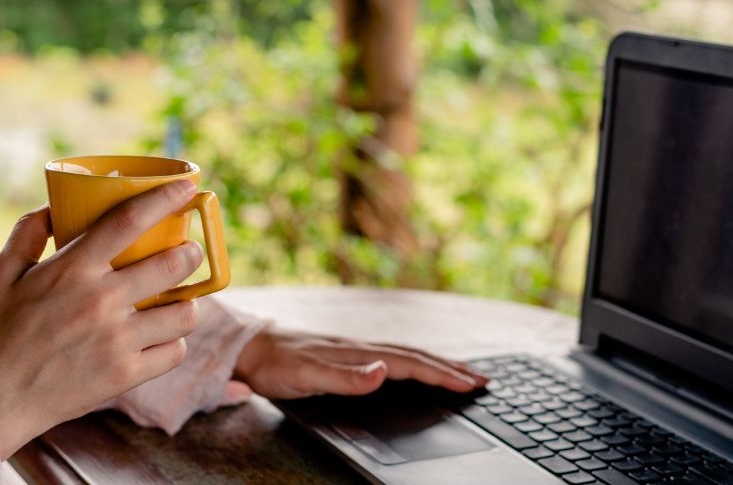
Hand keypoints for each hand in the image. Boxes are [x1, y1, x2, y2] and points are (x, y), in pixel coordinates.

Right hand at [0, 180, 204, 458]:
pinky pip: (175, 351)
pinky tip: (162, 338)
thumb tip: (51, 208)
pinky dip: (173, 344)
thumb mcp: (4, 276)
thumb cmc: (4, 333)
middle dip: (191, 253)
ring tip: (179, 301)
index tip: (187, 186)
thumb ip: (26, 236)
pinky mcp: (126, 374)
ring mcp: (117, 339)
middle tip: (189, 252)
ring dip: (187, 304)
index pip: (129, 221)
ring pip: (184, 312)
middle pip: (172, 264)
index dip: (165, 199)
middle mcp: (100, 300)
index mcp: (72, 270)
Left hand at [232, 328, 488, 398]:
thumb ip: (344, 377)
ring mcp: (357, 350)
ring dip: (438, 364)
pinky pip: (393, 358)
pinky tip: (417, 368)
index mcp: (359, 353)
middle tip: (482, 380)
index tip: (470, 383)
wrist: (250, 348)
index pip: (410, 364)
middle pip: (417, 357)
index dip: (442, 374)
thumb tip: (382, 372)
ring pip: (407, 356)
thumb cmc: (276, 364)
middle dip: (451, 368)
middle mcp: (363, 348)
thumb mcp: (307, 376)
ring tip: (462, 372)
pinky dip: (415, 363)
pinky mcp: (349, 354)